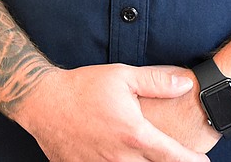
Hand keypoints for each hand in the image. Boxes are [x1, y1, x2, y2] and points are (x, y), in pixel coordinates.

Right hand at [14, 63, 210, 161]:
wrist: (43, 101)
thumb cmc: (84, 87)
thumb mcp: (123, 77)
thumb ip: (157, 82)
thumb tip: (187, 84)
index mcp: (133, 134)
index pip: (172, 156)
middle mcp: (120, 157)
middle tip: (178, 157)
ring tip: (150, 156)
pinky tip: (124, 158)